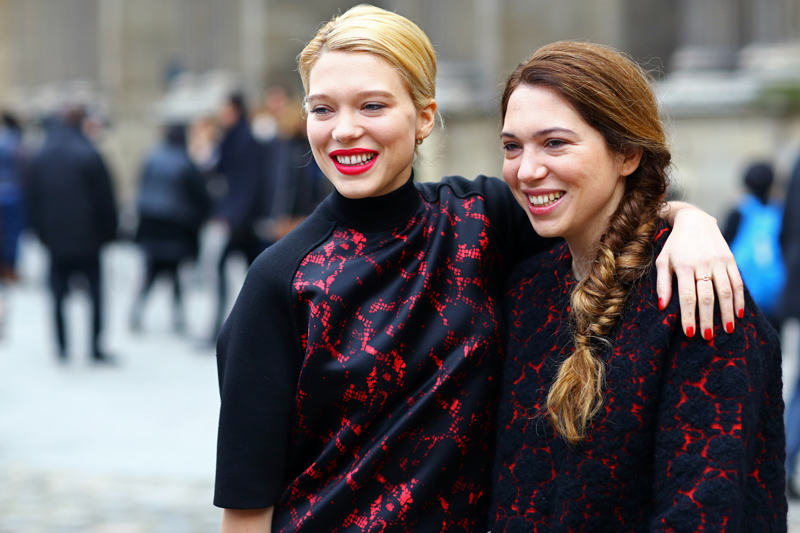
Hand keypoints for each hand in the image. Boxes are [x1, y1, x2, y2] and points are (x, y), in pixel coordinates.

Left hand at [656, 202, 744, 338]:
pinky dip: (739, 299)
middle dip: (708, 318)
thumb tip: (662, 306)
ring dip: (727, 312)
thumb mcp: (662, 261)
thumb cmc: (674, 245)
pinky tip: (738, 313)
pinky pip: (737, 282)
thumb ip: (662, 283)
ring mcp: (718, 261)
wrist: (694, 220)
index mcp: (683, 266)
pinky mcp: (730, 259)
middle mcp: (702, 264)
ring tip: (727, 329)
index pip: (687, 296)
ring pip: (726, 291)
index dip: (689, 315)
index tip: (690, 332)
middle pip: (707, 296)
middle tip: (707, 336)